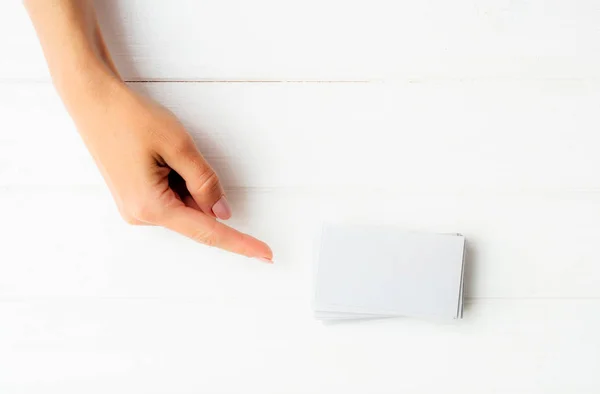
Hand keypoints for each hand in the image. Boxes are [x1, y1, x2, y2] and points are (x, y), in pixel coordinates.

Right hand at [66, 77, 272, 261]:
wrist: (93, 100)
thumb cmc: (131, 118)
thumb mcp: (179, 146)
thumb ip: (205, 182)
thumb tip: (222, 212)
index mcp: (151, 207)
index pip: (208, 232)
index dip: (240, 243)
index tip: (266, 255)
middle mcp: (140, 216)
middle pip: (195, 214)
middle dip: (201, 187)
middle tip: (178, 152)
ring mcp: (135, 209)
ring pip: (184, 204)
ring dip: (186, 179)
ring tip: (160, 150)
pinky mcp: (134, 198)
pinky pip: (170, 197)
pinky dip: (176, 179)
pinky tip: (157, 155)